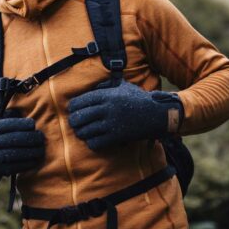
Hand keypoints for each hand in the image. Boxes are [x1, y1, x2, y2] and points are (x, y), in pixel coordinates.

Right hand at [0, 117, 44, 189]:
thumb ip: (11, 127)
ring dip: (32, 151)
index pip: (7, 125)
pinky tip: (35, 160)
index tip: (33, 124)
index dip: (21, 124)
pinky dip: (27, 163)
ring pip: (15, 153)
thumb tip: (33, 124)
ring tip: (41, 150)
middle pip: (13, 139)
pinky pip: (15, 166)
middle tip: (41, 138)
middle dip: (31, 137)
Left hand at [67, 80, 182, 150]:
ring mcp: (111, 124)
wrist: (156, 114)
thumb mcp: (123, 86)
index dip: (72, 107)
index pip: (80, 101)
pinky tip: (94, 140)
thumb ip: (107, 85)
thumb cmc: (139, 99)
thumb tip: (93, 88)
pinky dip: (91, 143)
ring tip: (83, 132)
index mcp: (106, 95)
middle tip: (75, 123)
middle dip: (74, 121)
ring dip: (82, 133)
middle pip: (79, 117)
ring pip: (85, 131)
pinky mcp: (116, 137)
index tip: (72, 110)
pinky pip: (95, 143)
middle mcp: (106, 109)